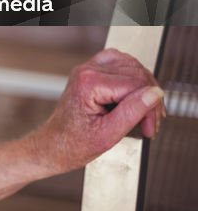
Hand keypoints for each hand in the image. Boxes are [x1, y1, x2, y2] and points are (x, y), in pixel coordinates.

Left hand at [0, 48, 165, 210]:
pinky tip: (136, 98)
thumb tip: (155, 93)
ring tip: (144, 114)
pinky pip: (120, 65)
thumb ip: (133, 111)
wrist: (55, 145)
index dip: (149, 107)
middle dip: (149, 100)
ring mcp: (87, 69)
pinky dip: (133, 80)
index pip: (136, 84)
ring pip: (131, 66)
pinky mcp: (90, 72)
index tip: (149, 126)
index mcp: (89, 83)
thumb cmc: (74, 143)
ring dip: (143, 89)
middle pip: (136, 73)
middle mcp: (87, 70)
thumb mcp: (109, 134)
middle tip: (149, 123)